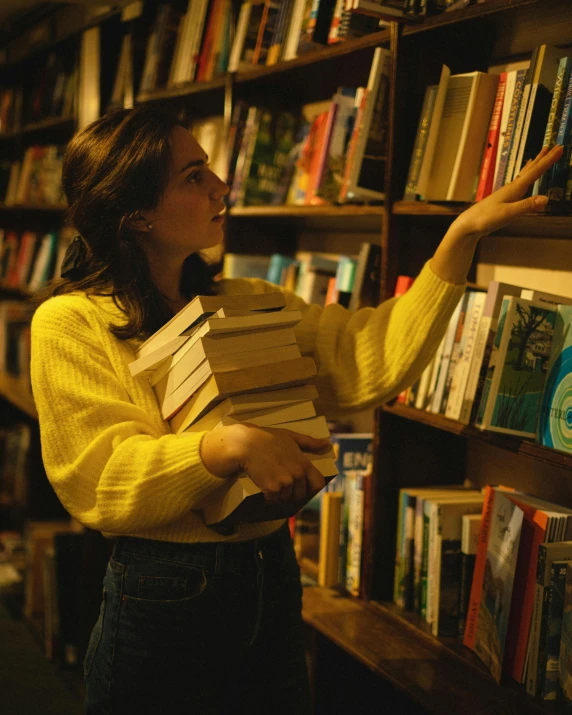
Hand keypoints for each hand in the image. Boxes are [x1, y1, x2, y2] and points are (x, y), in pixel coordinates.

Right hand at [200, 423, 327, 503]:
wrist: (247, 444)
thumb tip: (325, 443)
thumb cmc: (268, 438)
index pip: (318, 484)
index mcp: (304, 463)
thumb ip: (309, 442)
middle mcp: (297, 475)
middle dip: (292, 492)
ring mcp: (285, 483)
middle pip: (300, 494)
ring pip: (286, 498)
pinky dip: (268, 497)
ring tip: (271, 482)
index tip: (305, 487)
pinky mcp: (272, 489)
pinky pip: (273, 500)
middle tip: (282, 484)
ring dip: (279, 495)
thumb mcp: (291, 436)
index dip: (312, 488)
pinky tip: (264, 487)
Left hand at [451, 144, 563, 239]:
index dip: (549, 160)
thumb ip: (526, 206)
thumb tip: (546, 199)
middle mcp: (512, 187)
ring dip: (535, 164)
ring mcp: (508, 193)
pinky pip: (520, 183)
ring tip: (542, 154)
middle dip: (544, 158)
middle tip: (556, 146)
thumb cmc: (485, 219)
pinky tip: (523, 178)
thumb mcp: (507, 214)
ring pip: (525, 174)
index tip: (560, 148)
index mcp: (515, 189)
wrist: (468, 224)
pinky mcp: (505, 200)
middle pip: (531, 169)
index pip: (536, 172)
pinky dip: (525, 176)